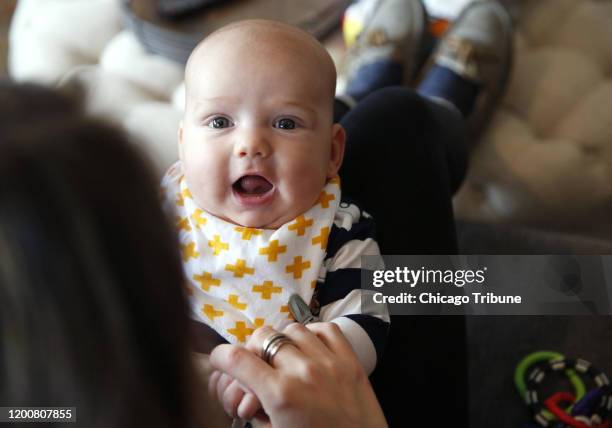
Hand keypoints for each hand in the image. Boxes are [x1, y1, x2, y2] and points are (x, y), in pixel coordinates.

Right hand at [209, 322, 387, 427]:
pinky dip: (312, 334)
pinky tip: (309, 350)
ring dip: (282, 342)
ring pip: (292, 329)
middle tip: (256, 367)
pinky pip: (325, 329)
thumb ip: (257, 408)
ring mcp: (330, 363)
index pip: (237, 359)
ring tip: (284, 360)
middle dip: (253, 350)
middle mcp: (304, 372)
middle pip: (263, 337)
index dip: (220, 357)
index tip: (220, 360)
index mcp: (281, 395)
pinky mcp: (351, 361)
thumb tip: (246, 388)